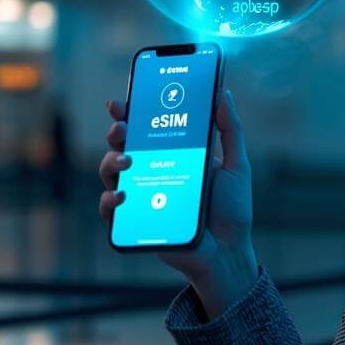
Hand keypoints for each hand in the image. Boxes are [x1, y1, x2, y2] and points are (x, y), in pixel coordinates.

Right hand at [100, 89, 257, 294]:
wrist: (228, 252)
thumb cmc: (232, 210)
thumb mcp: (236, 166)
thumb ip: (230, 129)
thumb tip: (221, 92)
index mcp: (174, 154)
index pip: (146, 128)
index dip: (130, 113)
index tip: (121, 102)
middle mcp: (153, 172)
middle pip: (123, 146)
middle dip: (117, 132)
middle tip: (122, 128)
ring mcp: (142, 196)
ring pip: (111, 173)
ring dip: (110, 162)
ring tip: (126, 160)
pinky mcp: (135, 222)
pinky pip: (110, 210)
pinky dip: (109, 200)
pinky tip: (122, 195)